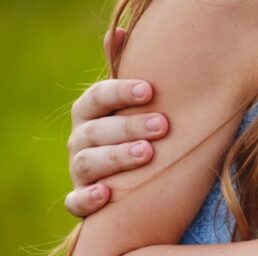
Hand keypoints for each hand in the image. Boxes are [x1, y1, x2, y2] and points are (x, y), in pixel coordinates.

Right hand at [65, 28, 167, 216]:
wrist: (134, 183)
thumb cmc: (136, 136)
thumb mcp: (133, 107)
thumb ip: (126, 74)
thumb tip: (121, 31)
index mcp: (91, 115)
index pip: (97, 98)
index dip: (120, 92)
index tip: (150, 89)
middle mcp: (81, 140)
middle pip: (96, 131)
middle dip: (128, 126)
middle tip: (163, 125)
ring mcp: (80, 172)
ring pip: (88, 163)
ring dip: (116, 158)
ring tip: (146, 153)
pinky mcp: (82, 200)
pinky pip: (75, 202)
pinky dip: (87, 199)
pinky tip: (108, 194)